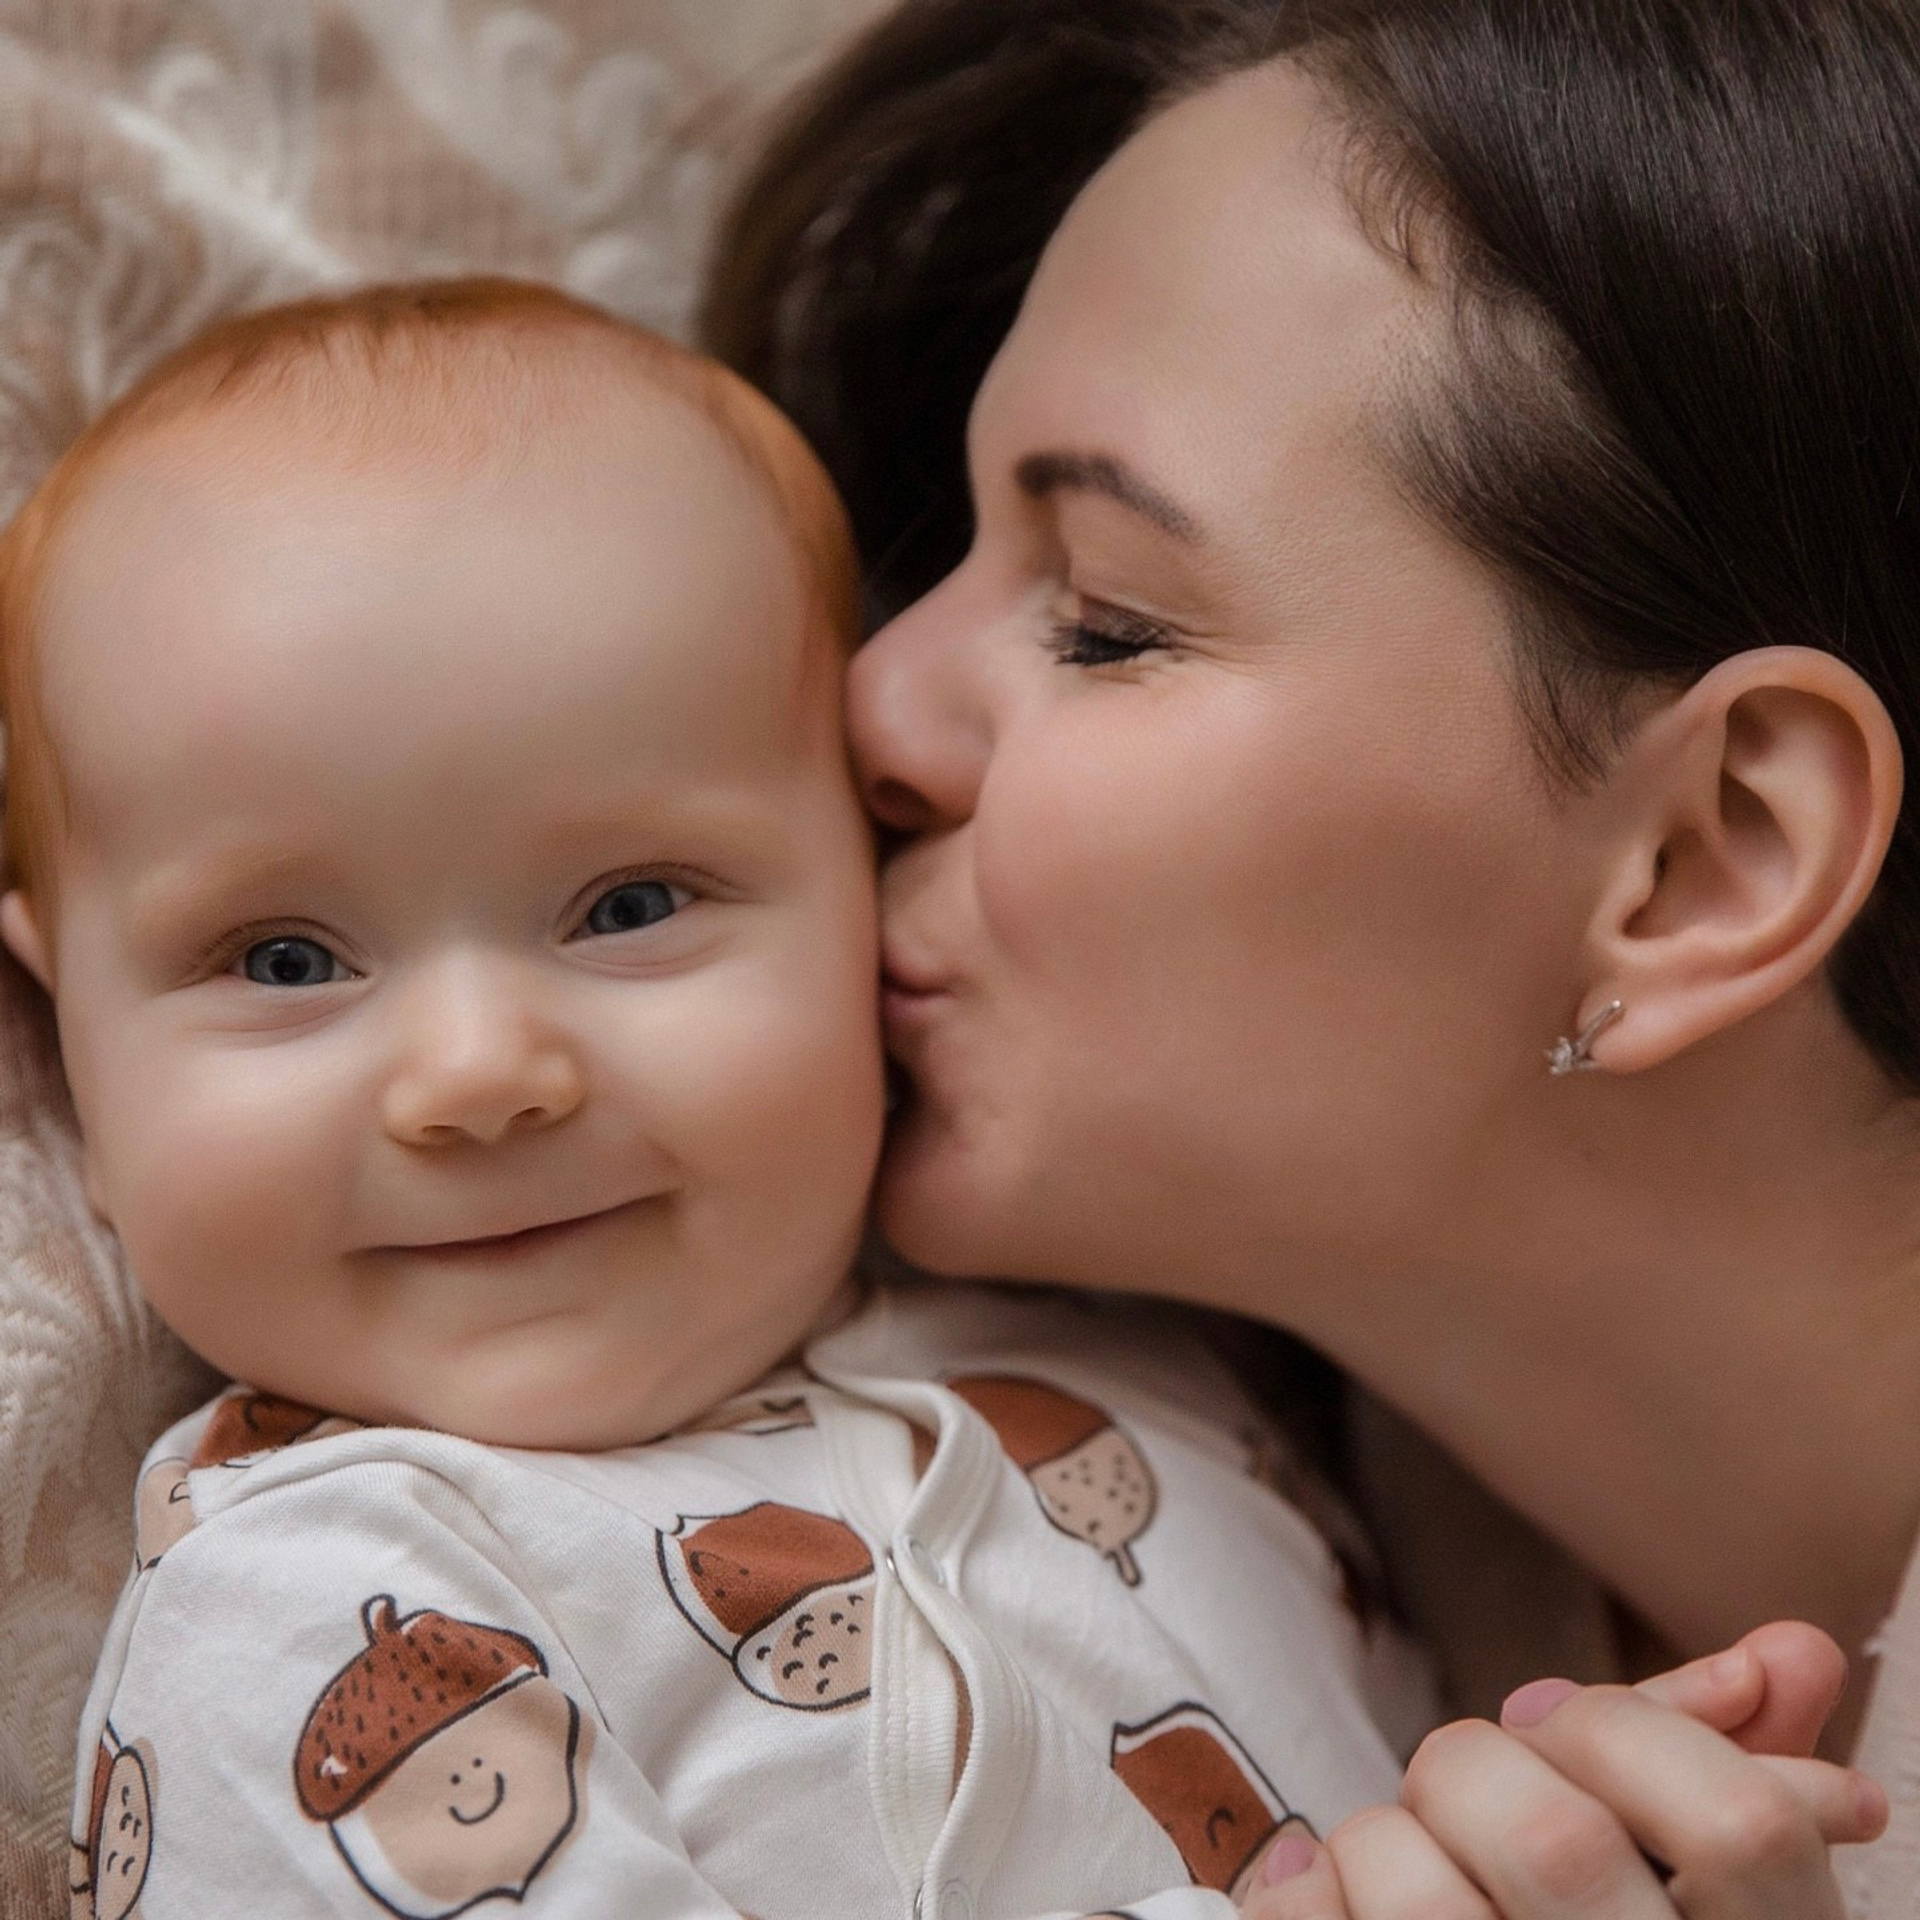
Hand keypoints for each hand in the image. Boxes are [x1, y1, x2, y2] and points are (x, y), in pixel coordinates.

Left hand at [1241, 1624, 1886, 1919]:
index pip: (1740, 1825)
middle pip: (1553, 1837)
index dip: (1632, 1731)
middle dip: (1478, 1764)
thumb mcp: (1711, 1886)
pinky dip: (1305, 1887)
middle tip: (1470, 1785)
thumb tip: (1787, 1650)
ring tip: (1409, 1860)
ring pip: (1415, 1885)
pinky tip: (1331, 1892)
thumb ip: (1737, 1763)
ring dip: (1387, 1837)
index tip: (1570, 1723)